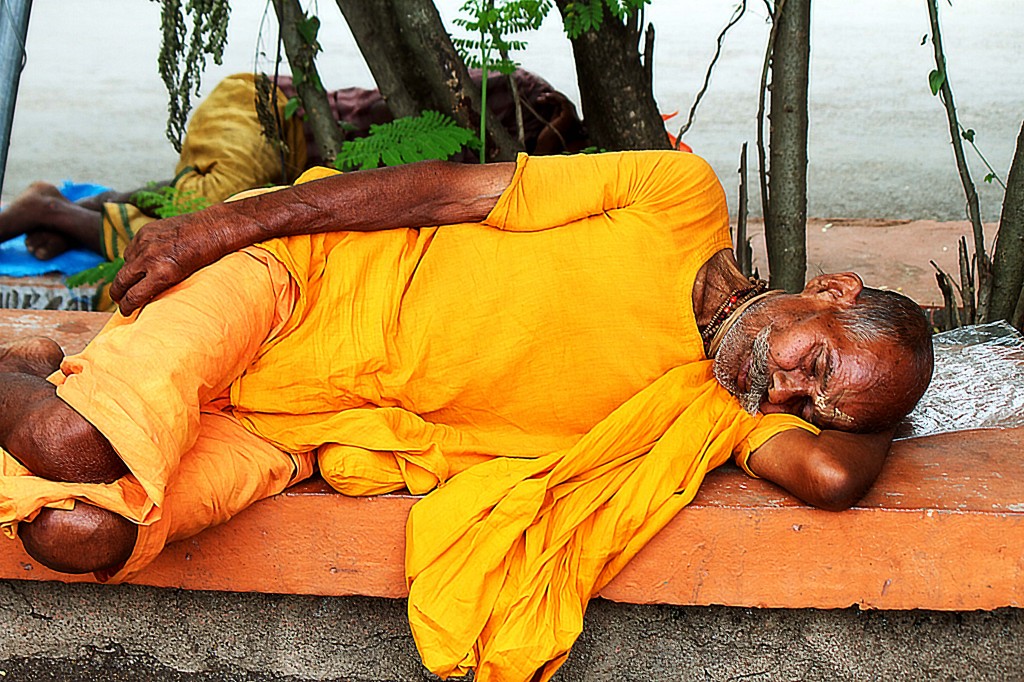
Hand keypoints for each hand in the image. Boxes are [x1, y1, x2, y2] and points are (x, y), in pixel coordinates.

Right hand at [109, 210, 225, 315]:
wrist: (213, 228)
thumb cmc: (206, 257)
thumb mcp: (186, 278)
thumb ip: (164, 286)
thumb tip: (147, 298)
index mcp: (163, 273)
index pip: (133, 297)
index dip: (127, 308)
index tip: (126, 312)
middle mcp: (150, 258)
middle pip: (121, 282)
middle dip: (117, 294)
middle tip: (118, 300)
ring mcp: (145, 243)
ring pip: (125, 264)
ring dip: (127, 274)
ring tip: (133, 281)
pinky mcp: (144, 232)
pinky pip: (131, 249)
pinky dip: (135, 257)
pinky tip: (143, 262)